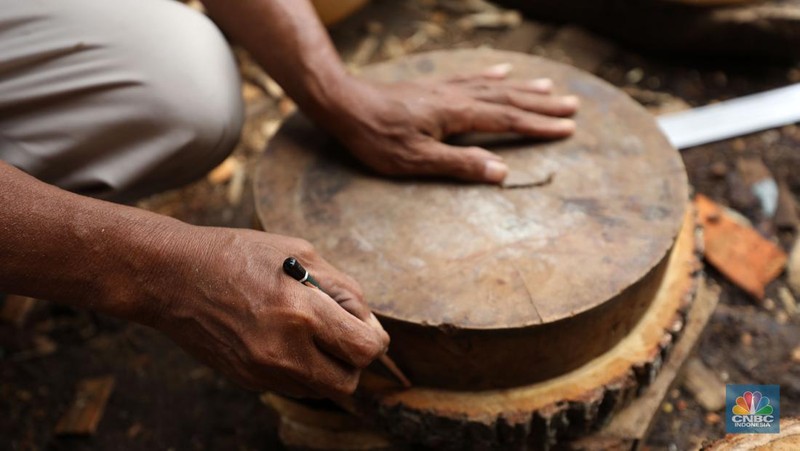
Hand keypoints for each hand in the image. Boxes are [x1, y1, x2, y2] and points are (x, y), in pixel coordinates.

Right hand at [150, 226, 388, 397]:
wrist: (172, 276)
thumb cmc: (237, 255)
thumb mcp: (300, 253)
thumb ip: (342, 287)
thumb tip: (367, 319)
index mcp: (301, 312)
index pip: (364, 349)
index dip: (375, 339)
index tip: (367, 328)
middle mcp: (284, 350)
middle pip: (348, 382)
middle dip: (354, 360)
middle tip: (343, 332)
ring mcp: (262, 371)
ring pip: (321, 390)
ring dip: (328, 367)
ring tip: (311, 331)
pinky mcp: (247, 379)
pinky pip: (292, 386)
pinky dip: (301, 369)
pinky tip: (286, 338)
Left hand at [327, 65, 578, 182]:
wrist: (344, 105)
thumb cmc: (376, 138)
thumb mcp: (416, 161)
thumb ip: (460, 165)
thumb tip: (501, 172)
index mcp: (457, 115)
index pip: (508, 120)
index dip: (539, 125)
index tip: (568, 128)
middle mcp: (456, 97)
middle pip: (508, 100)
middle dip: (542, 105)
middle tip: (573, 106)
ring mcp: (445, 89)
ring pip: (494, 87)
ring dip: (523, 89)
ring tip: (549, 88)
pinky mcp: (432, 88)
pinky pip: (471, 78)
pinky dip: (491, 75)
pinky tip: (502, 71)